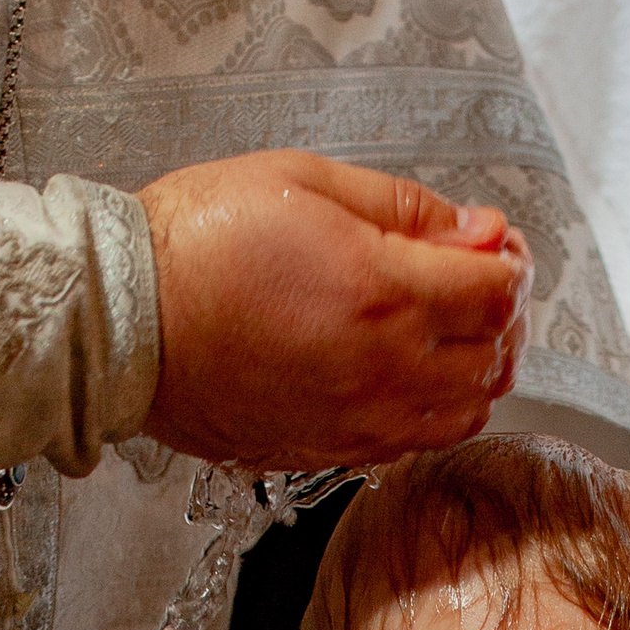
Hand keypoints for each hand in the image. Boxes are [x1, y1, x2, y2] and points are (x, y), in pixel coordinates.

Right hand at [137, 150, 531, 468]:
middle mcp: (384, 368)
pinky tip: (409, 374)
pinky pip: (416, 443)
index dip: (508, 261)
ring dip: (476, 371)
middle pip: (495, 356)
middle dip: (501, 314)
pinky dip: (434, 411)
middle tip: (478, 281)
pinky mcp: (331, 450)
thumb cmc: (194, 244)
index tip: (491, 244)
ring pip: (467, 413)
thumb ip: (405, 208)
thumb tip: (474, 230)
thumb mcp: (305, 180)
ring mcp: (360, 419)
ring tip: (449, 332)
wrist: (120, 320)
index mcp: (385, 292)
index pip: (499, 292)